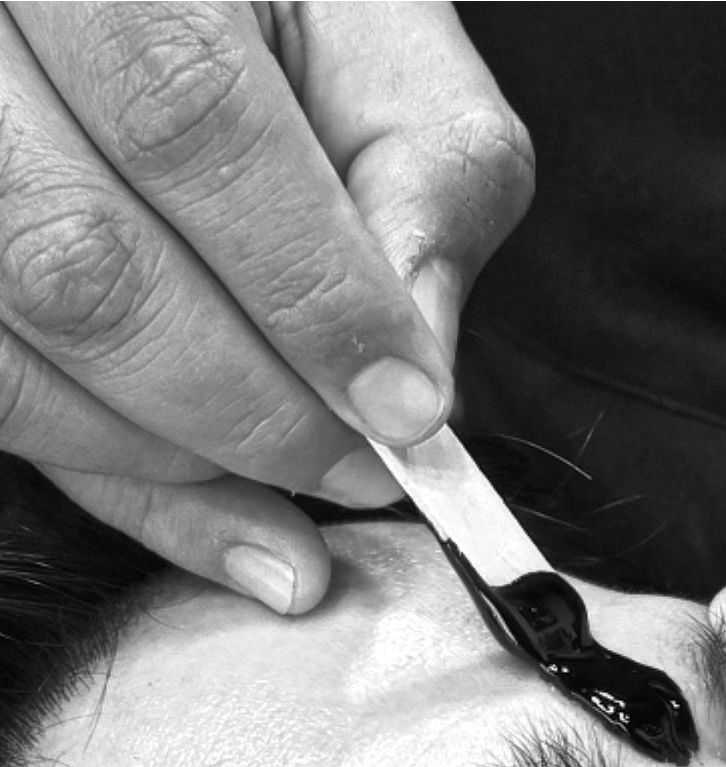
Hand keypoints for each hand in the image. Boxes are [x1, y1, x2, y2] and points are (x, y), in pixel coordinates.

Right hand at [0, 2, 531, 611]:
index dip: (311, 299)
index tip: (406, 410)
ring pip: (17, 357)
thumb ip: (425, 190)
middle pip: (83, 266)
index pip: (194, 129)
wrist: (157, 10)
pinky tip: (207, 499)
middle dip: (252, 408)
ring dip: (177, 460)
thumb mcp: (383, 53)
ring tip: (295, 479)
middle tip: (358, 466)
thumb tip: (420, 376)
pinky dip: (112, 476)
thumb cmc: (279, 9)